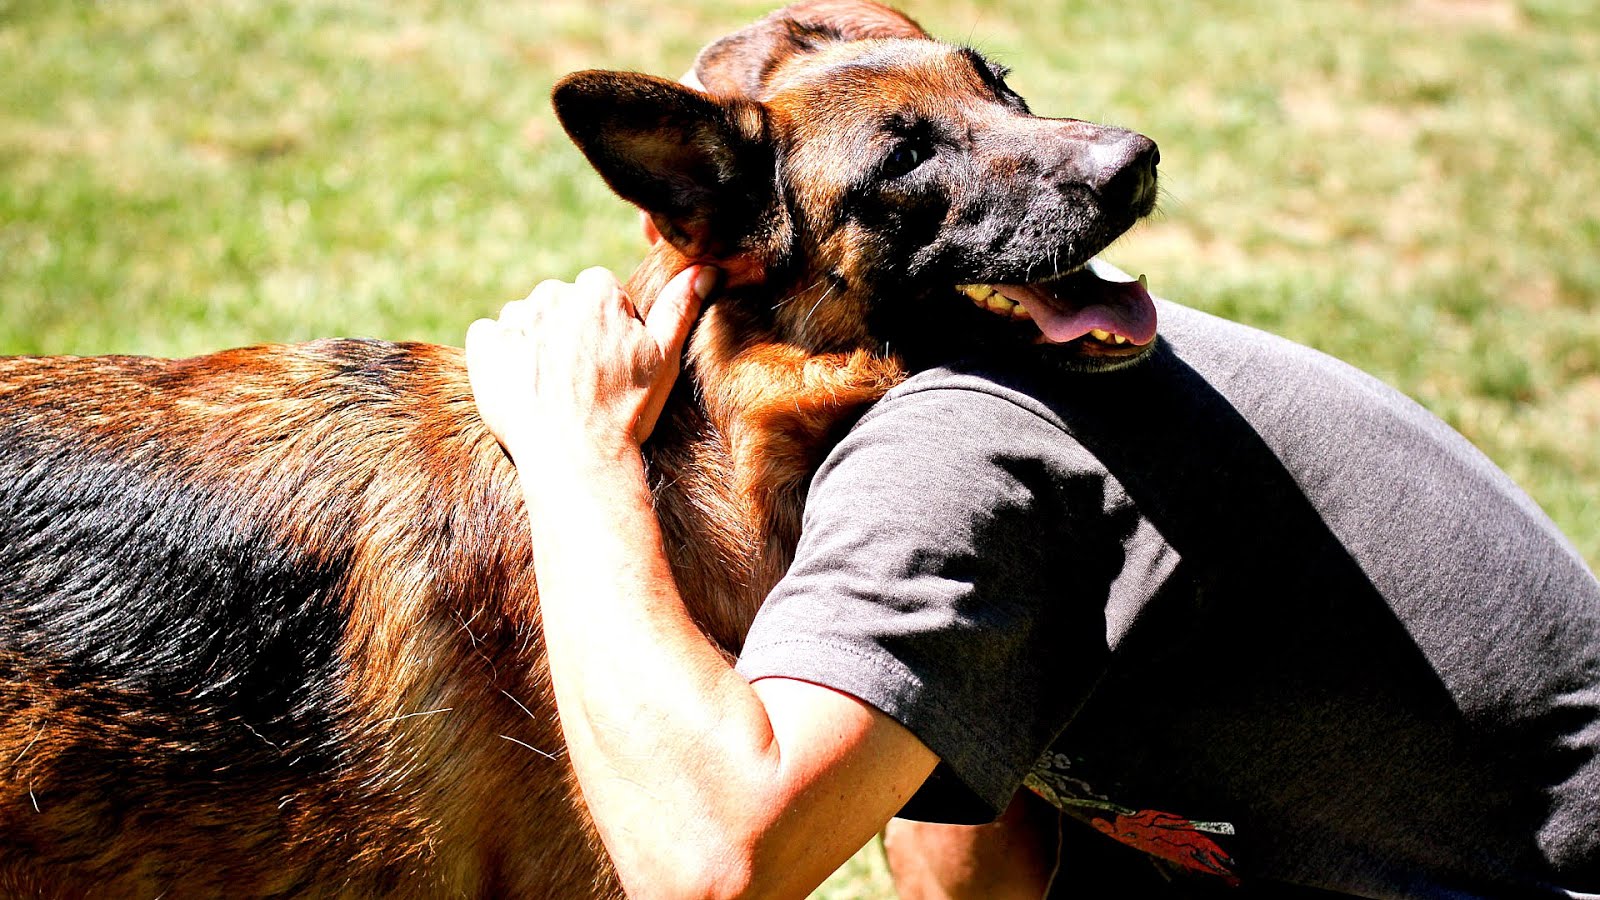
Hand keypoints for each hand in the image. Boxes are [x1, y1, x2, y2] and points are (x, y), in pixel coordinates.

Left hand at [466, 265, 714, 463]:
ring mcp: (514, 319)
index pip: (599, 294)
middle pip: (560, 304)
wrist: (575, 458)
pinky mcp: (484, 345)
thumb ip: (679, 307)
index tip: (609, 363)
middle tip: (582, 380)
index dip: (606, 329)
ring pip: (525, 320)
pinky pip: (488, 337)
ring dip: (534, 343)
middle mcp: (553, 294)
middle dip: (568, 332)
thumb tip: (705, 268)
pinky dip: (499, 357)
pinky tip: (521, 386)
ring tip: (552, 389)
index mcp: (597, 289)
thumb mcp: (664, 359)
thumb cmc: (626, 411)